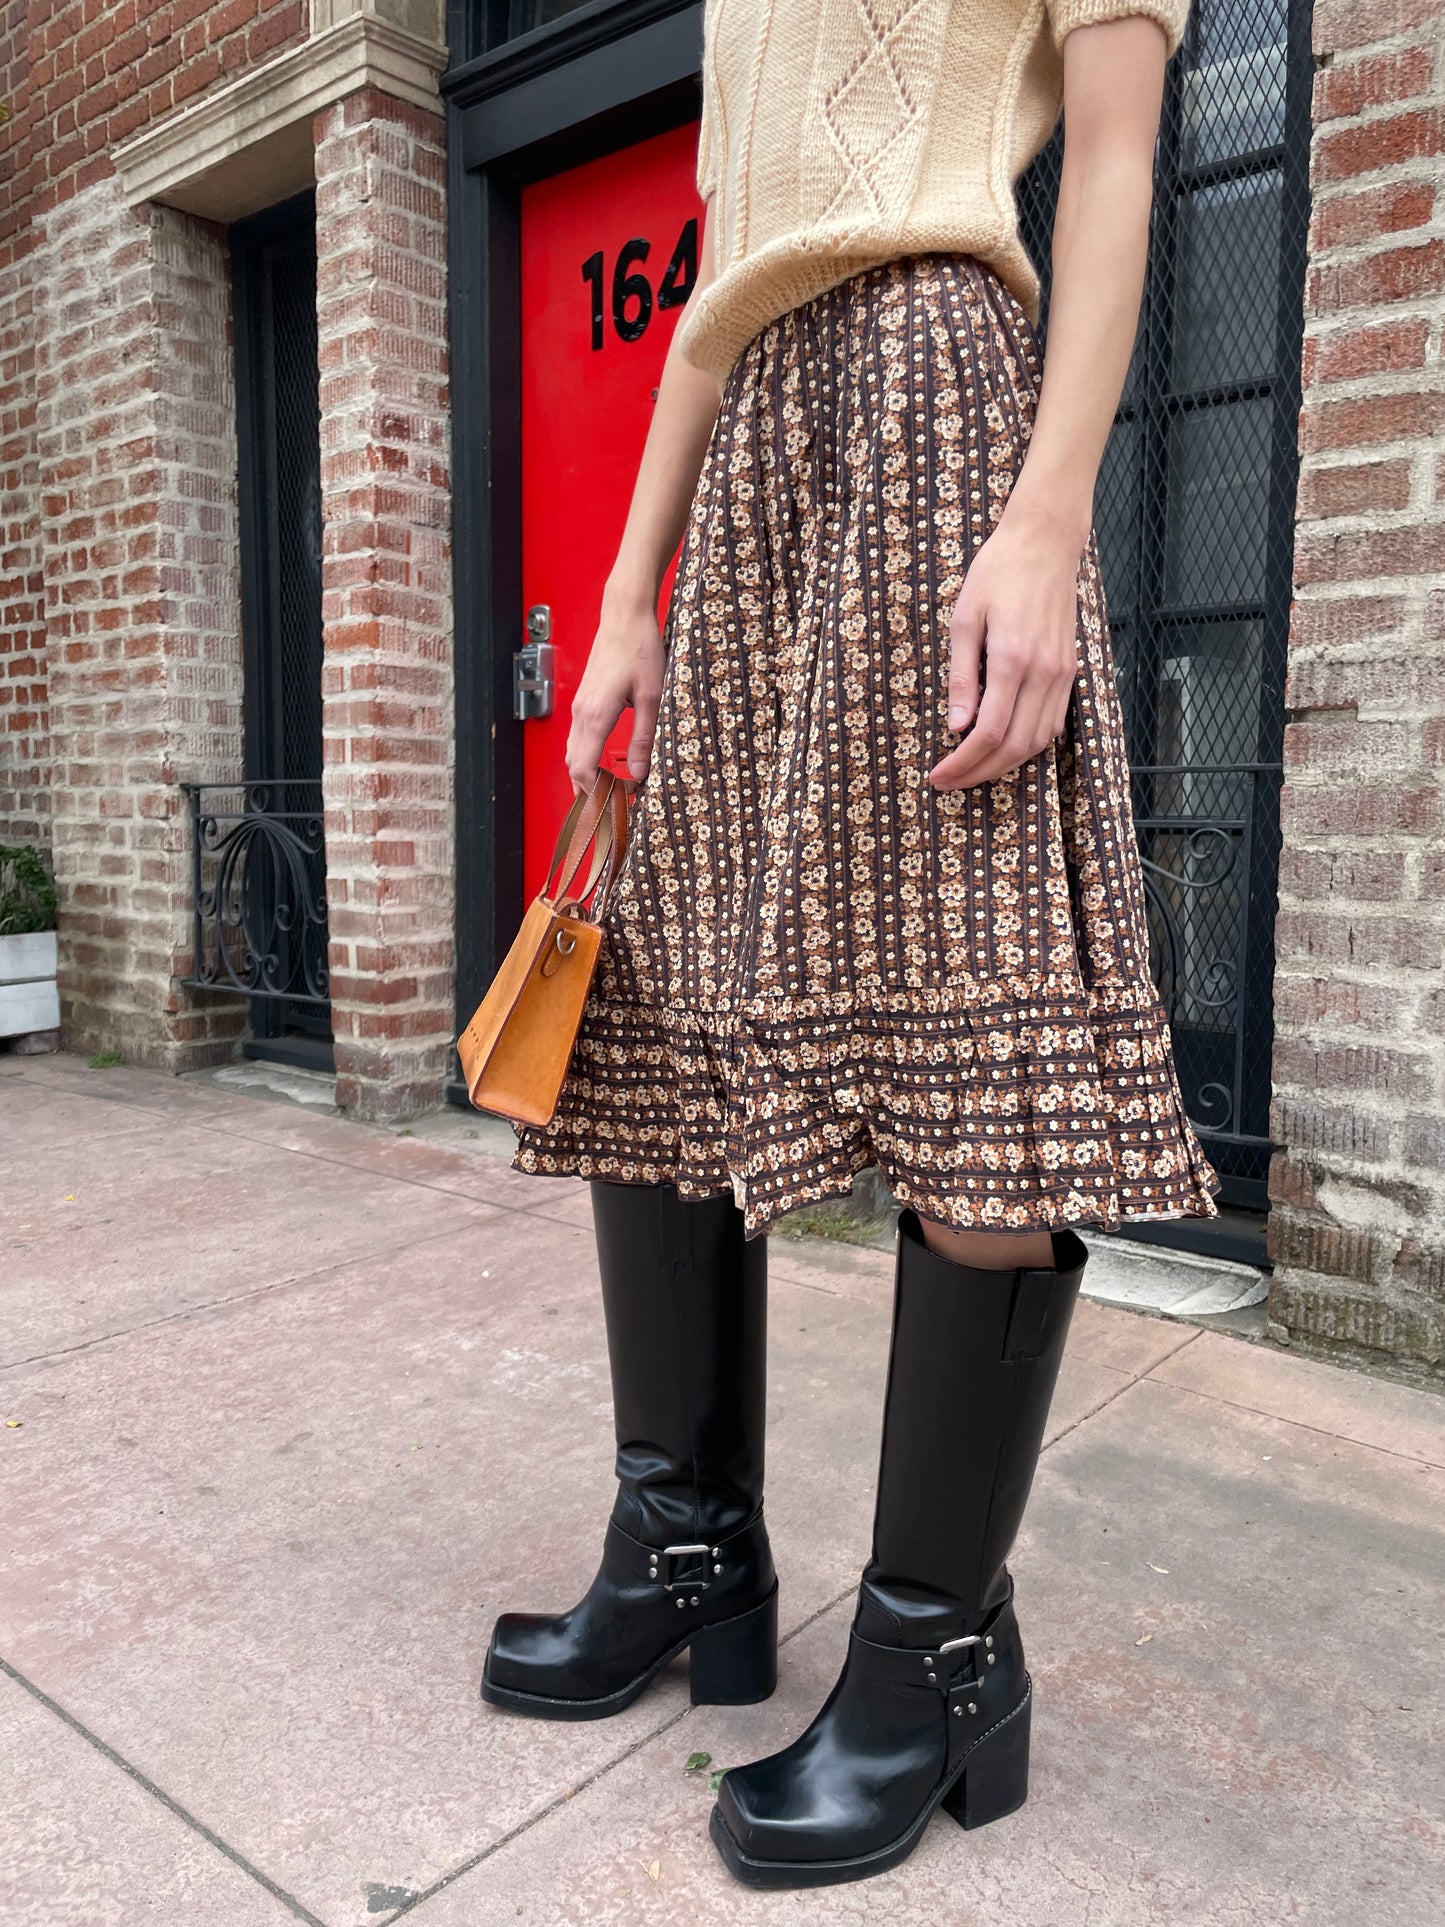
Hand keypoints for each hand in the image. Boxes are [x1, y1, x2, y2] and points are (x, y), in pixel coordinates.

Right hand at [565, 586, 665, 793]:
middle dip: (588, 791)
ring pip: (573, 752)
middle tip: (611, 807)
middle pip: (572, 766)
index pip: (582, 769)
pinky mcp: (584, 699)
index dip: (595, 794)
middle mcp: (581, 713)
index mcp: (596, 715)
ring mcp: (580, 705)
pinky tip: (603, 764)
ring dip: (586, 775)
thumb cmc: (640, 648)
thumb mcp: (652, 697)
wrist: (625, 614)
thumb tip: (640, 773)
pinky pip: (578, 738)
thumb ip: (644, 737)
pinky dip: (586, 757)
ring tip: (609, 791)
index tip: (615, 805)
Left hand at [929, 505, 1084, 791]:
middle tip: (949, 782)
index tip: (938, 774)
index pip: (988, 732)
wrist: (1046, 543)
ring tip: (972, 770)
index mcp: (1013, 659)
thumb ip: (962, 676)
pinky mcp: (1070, 670)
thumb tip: (956, 727)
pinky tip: (1004, 747)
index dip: (962, 762)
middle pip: (1015, 747)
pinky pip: (1053, 723)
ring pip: (1038, 741)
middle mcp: (1044, 673)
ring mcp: (1062, 674)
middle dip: (980, 772)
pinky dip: (1029, 745)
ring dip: (1005, 765)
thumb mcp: (965, 619)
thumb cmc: (998, 573)